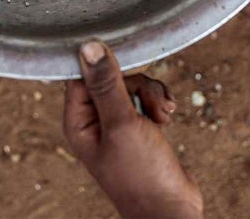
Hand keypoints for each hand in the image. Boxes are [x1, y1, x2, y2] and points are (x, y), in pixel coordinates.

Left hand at [64, 40, 201, 218]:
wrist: (171, 209)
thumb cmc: (141, 175)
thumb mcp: (122, 124)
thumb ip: (106, 85)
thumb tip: (88, 46)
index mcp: (78, 121)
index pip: (82, 74)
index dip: (106, 66)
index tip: (127, 65)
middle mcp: (93, 121)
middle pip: (111, 76)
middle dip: (138, 84)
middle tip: (154, 106)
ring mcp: (115, 125)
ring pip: (131, 86)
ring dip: (152, 95)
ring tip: (165, 116)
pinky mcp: (136, 128)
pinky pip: (144, 100)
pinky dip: (158, 104)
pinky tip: (168, 119)